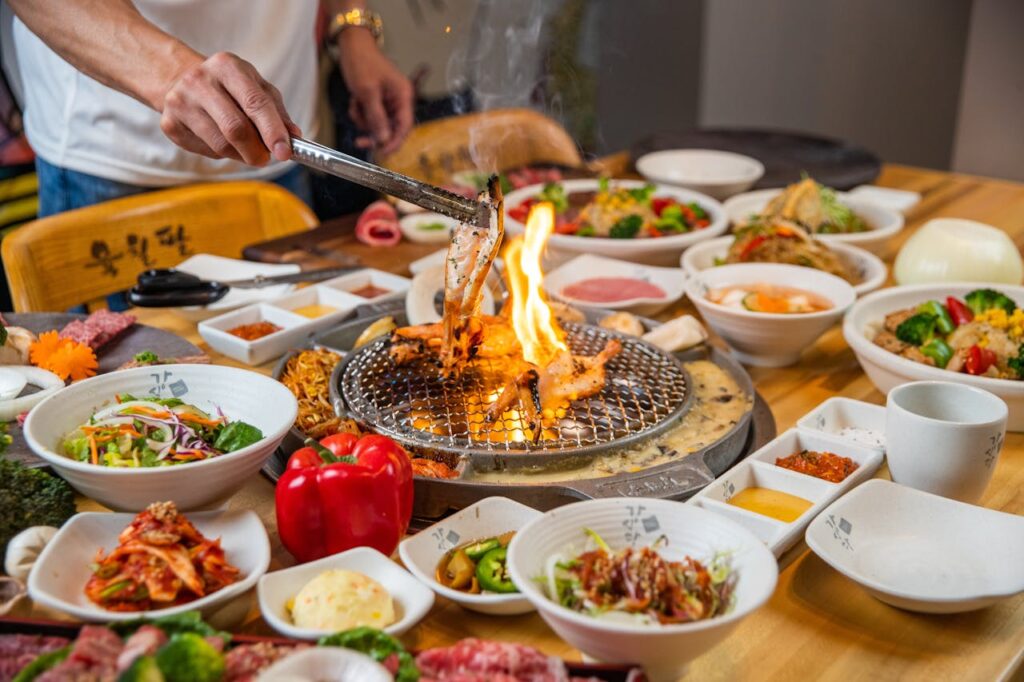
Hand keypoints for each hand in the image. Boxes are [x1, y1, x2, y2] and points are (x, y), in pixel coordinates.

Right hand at [158, 52, 300, 165]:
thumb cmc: (229, 87)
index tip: (285, 153)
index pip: (255, 103)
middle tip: (265, 158)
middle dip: (256, 150)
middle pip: (236, 129)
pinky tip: (220, 140)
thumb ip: (278, 113)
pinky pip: (205, 151)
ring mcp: (180, 102)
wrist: (180, 80)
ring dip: (240, 155)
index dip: (273, 132)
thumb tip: (294, 137)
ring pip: (221, 145)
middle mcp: (200, 80)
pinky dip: (221, 154)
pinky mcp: (170, 124)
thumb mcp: (256, 88)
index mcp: (227, 66)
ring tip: (245, 147)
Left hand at [336, 29, 413, 154]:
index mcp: (403, 96)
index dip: (395, 142)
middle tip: (360, 141)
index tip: (383, 153)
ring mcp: (388, 101)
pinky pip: (370, 116)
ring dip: (364, 120)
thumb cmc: (363, 62)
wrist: (352, 46)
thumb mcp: (367, 92)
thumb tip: (384, 139)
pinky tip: (355, 101)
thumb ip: (377, 117)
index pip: (405, 126)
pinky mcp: (377, 101)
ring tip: (355, 105)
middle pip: (392, 128)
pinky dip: (360, 113)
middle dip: (374, 133)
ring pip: (378, 124)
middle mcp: (399, 100)